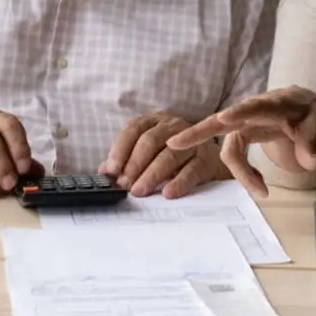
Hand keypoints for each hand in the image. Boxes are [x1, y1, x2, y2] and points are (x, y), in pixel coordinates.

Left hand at [100, 111, 224, 198]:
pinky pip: (192, 170)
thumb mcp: (148, 154)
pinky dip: (179, 182)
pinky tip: (167, 193)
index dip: (120, 150)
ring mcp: (192, 141)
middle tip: (125, 184)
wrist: (210, 160)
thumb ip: (126, 160)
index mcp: (155, 121)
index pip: (133, 130)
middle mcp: (173, 126)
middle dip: (134, 164)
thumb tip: (104, 171)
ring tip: (139, 191)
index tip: (111, 170)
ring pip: (169, 155)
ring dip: (152, 175)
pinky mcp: (206, 158)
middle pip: (150, 141)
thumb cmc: (174, 157)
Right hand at [165, 86, 315, 196]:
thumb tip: (309, 159)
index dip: (241, 111)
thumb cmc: (313, 113)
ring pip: (229, 142)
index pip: (258, 105)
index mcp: (279, 102)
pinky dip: (242, 171)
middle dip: (199, 131)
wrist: (308, 110)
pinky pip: (235, 151)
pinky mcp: (245, 133)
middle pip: (225, 119)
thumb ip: (314, 137)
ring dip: (240, 170)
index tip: (224, 117)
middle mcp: (257, 109)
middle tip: (175, 143)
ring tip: (261, 191)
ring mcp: (248, 121)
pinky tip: (257, 184)